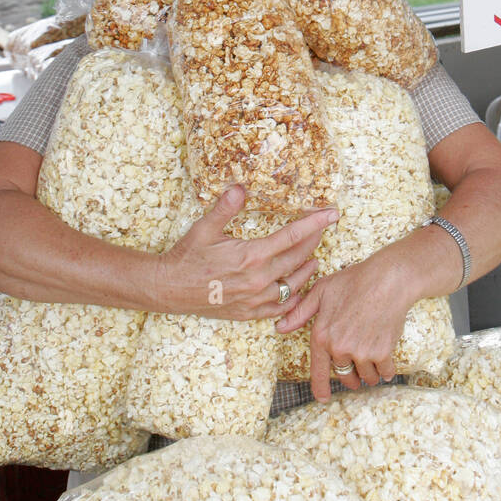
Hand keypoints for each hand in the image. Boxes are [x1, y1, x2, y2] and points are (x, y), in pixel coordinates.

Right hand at [153, 186, 338, 320]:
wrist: (169, 289)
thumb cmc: (187, 257)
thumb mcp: (204, 228)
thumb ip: (225, 207)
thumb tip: (240, 187)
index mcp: (251, 256)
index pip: (292, 236)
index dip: (315, 224)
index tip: (331, 214)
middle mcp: (258, 279)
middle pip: (298, 258)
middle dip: (313, 241)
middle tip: (323, 229)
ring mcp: (255, 299)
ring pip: (293, 284)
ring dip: (306, 269)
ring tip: (314, 258)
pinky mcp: (249, 313)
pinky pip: (280, 307)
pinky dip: (292, 298)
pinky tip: (296, 289)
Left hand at [276, 251, 412, 400]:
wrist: (387, 280)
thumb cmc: (354, 281)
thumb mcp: (321, 291)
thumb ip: (301, 312)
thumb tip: (280, 327)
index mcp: (322, 336)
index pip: (318, 371)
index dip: (320, 388)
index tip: (323, 398)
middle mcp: (340, 348)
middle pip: (345, 376)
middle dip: (351, 377)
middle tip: (356, 370)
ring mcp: (361, 352)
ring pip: (366, 376)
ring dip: (369, 373)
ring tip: (372, 357)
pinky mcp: (382, 353)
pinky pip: (384, 372)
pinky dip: (386, 369)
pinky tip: (386, 360)